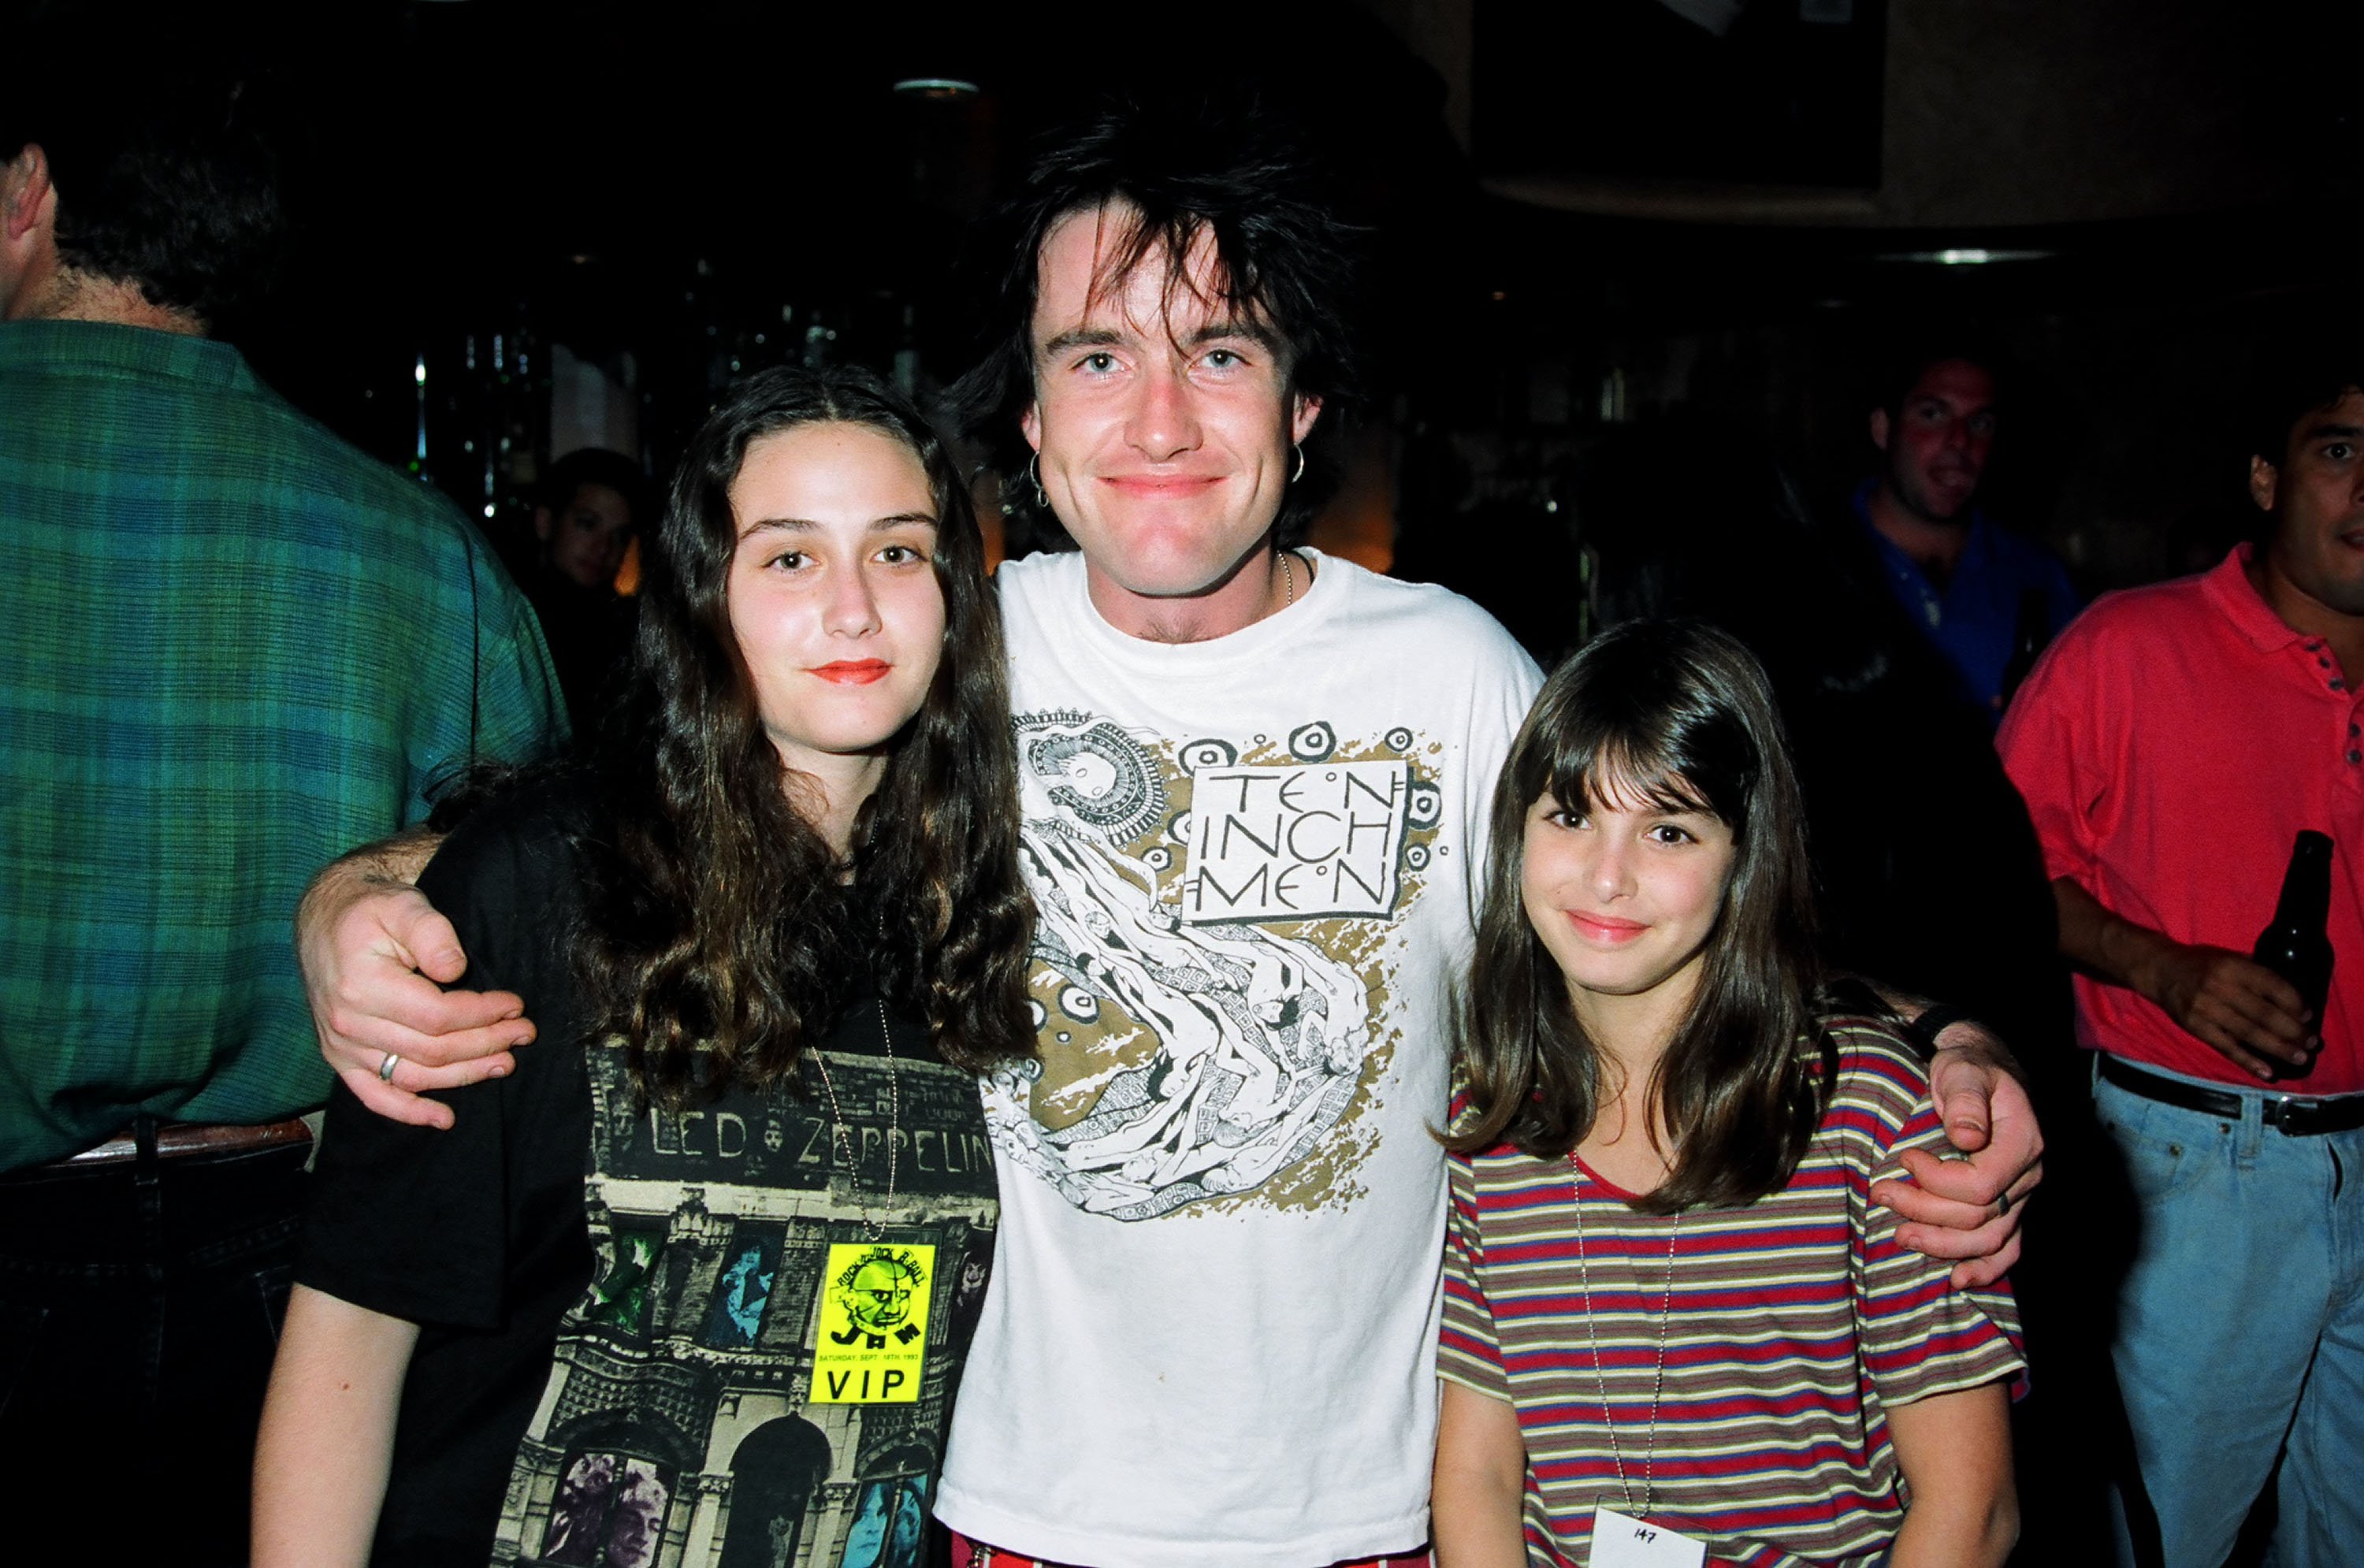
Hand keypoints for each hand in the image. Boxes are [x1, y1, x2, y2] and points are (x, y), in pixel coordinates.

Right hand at [301, 875, 532, 1129]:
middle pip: (432, 1050)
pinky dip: (409, 1112)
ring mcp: (341, 1046)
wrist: (323, 921)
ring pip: (413, 1076)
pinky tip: (444, 1118)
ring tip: (504, 1064)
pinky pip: (375, 1096)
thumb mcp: (402, 905)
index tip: (514, 1004)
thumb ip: (431, 933)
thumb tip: (455, 970)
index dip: (482, 1014)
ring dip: (463, 1075)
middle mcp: (348, 1024)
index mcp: (362, 986)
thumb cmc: (369, 911)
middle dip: (486, 1044)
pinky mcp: (340, 1058)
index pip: (437, 1016)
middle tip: (523, 1033)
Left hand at [1872, 1021, 2042, 1289]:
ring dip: (1943, 1245)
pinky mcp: (2011, 1208)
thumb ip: (1965, 1099)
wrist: (1983, 1071)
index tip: (1904, 1158)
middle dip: (1925, 1211)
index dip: (1937, 1182)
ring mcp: (2022, 1196)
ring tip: (1900, 1236)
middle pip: (1980, 1217)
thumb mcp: (1964, 1070)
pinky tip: (1957, 1280)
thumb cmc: (1969, 1068)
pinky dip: (1985, 1269)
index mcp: (2022, 1142)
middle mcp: (2028, 1176)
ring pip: (1990, 1241)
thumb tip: (1965, 1136)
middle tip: (1881, 1194)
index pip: (1981, 1185)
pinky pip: (2008, 1250)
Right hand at [2138, 942, 2312, 1079]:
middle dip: (2292, 1030)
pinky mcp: (2196, 1027)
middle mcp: (2219, 987)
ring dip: (2278, 1048)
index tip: (2308, 1016)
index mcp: (2232, 966)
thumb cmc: (2202, 964)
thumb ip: (2256, 973)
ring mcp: (2206, 1009)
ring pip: (2249, 1033)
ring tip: (2299, 1058)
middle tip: (2311, 1043)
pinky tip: (2267, 1072)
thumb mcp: (2230, 958)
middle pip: (2264, 1013)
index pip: (2272, 986)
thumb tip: (2292, 998)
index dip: (2294, 1003)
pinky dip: (2248, 1061)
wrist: (2161, 971)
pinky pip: (2226, 1047)